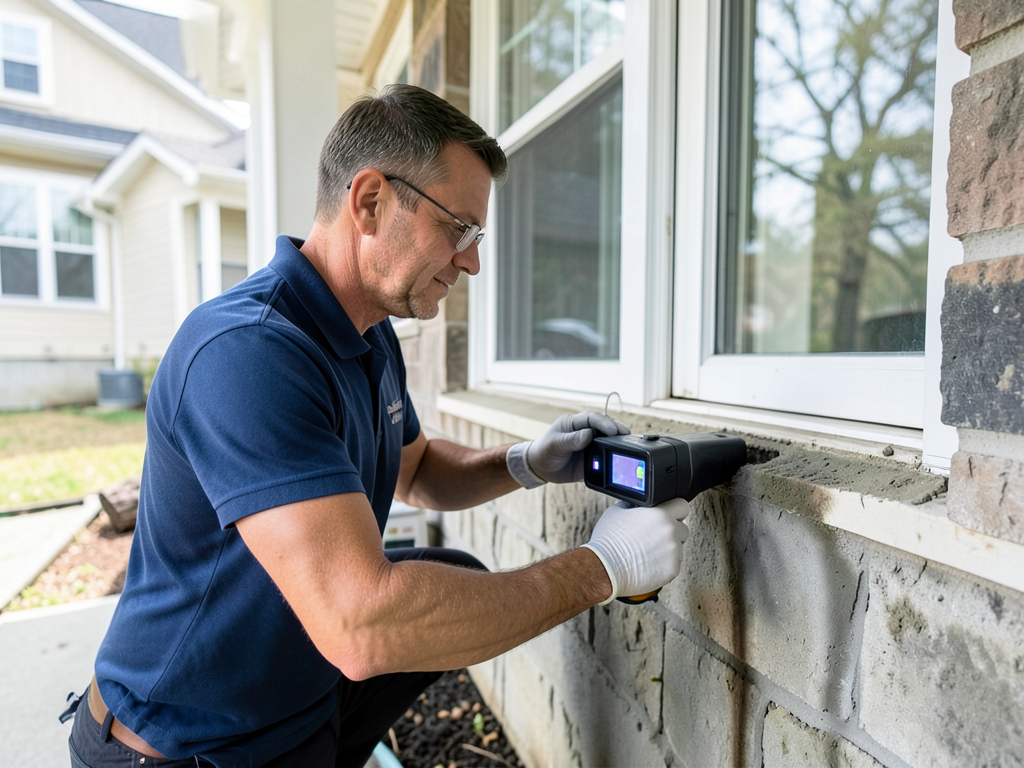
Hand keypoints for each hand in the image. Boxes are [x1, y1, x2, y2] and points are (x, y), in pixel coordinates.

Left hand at [508, 411, 627, 487]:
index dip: (604, 422)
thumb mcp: (555, 444)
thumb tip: (589, 434)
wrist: (540, 468)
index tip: (613, 430)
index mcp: (574, 423)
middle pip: (605, 427)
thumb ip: (571, 440)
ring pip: (608, 442)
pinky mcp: (593, 459)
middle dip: (617, 430)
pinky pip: (605, 458)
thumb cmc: (544, 450)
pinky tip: (620, 460)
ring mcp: (590, 445)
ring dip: (618, 443)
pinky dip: (613, 459)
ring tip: (628, 447)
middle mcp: (585, 432)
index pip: (592, 418)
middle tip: (627, 435)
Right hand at [582, 498, 690, 603]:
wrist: (604, 569)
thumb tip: (638, 505)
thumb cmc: (608, 541)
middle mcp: (670, 531)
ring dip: (668, 550)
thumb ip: (635, 506)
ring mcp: (674, 551)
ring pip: (679, 548)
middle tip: (654, 538)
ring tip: (647, 553)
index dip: (675, 511)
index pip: (682, 506)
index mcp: (659, 513)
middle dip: (672, 532)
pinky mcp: (672, 569)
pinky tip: (648, 564)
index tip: (670, 516)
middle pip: (683, 529)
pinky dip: (664, 565)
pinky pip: (674, 564)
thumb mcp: (617, 511)